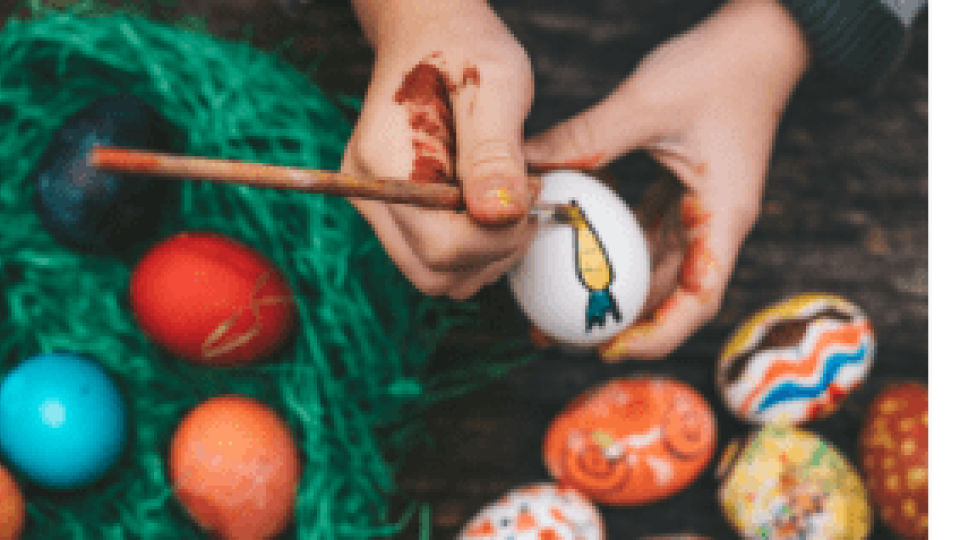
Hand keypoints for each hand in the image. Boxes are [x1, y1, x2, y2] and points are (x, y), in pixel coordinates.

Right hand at [342, 0, 536, 298]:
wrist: (430, 30)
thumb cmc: (466, 48)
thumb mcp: (495, 86)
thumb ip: (495, 153)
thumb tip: (499, 216)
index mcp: (385, 162)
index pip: (441, 248)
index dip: (498, 238)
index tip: (530, 194)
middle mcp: (368, 191)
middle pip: (433, 274)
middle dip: (493, 253)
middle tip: (524, 202)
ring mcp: (376, 204)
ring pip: (435, 275)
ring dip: (486, 255)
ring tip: (510, 199)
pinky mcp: (392, 210)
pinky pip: (435, 257)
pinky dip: (473, 247)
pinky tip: (493, 205)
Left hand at [524, 0, 809, 359]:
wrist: (759, 37)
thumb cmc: (717, 68)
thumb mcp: (646, 103)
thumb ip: (586, 140)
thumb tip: (524, 168)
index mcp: (722, 217)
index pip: (698, 300)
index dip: (657, 336)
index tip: (607, 349)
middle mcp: (714, 224)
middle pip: (669, 295)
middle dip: (619, 323)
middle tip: (558, 333)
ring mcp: (699, 210)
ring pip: (653, 267)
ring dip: (612, 287)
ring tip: (554, 302)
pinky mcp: (684, 192)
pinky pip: (645, 232)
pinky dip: (612, 245)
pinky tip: (571, 247)